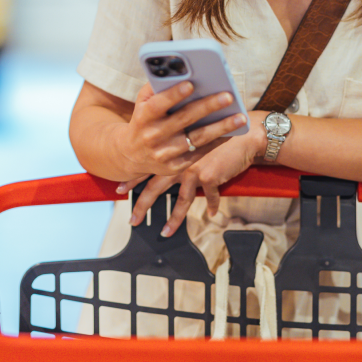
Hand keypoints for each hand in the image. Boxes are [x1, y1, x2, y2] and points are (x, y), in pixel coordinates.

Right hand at [116, 81, 248, 179]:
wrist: (131, 154)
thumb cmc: (144, 119)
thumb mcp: (142, 103)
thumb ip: (157, 87)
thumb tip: (179, 72)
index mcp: (143, 117)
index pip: (158, 105)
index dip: (173, 95)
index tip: (191, 83)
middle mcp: (153, 136)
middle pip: (183, 120)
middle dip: (207, 107)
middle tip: (228, 96)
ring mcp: (164, 154)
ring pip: (197, 139)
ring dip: (220, 128)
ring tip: (240, 117)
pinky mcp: (175, 167)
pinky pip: (200, 153)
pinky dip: (217, 142)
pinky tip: (232, 132)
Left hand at [119, 110, 266, 235]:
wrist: (243, 132)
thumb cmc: (219, 128)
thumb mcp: (195, 133)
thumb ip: (180, 145)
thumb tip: (169, 156)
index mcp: (171, 151)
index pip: (146, 167)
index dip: (132, 179)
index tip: (119, 190)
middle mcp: (178, 161)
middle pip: (155, 188)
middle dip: (142, 206)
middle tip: (133, 220)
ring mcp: (193, 169)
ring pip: (180, 201)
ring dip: (173, 220)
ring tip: (165, 232)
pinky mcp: (210, 177)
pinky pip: (209, 197)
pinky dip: (211, 205)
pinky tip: (211, 214)